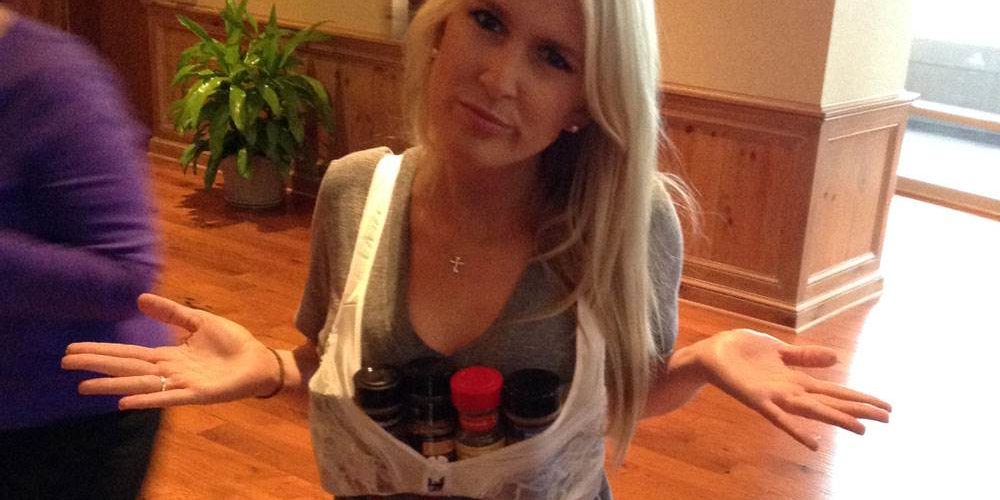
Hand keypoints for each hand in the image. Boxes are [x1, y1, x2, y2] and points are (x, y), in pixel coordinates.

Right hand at [61, 293, 280, 409]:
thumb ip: (171, 313)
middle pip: (126, 367)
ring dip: (112, 385)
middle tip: (65, 362)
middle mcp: (169, 371)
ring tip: (84, 387)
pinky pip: (167, 398)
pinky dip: (146, 400)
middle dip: (97, 364)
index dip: (102, 350)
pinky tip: (124, 402)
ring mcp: (181, 384)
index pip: (128, 352)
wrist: (259, 360)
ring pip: (140, 384)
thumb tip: (140, 298)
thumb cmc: (232, 343)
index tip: (74, 349)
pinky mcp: (196, 394)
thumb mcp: (199, 321)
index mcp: (169, 355)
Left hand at [698, 329, 890, 449]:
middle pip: (830, 401)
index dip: (859, 397)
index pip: (834, 389)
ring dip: (835, 419)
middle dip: (858, 409)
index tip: (886, 405)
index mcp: (796, 378)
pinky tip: (814, 444)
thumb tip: (835, 358)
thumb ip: (804, 355)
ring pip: (812, 410)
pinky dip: (795, 431)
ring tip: (861, 429)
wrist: (710, 352)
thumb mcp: (778, 348)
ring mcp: (775, 396)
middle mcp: (790, 391)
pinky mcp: (757, 399)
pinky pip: (778, 419)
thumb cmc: (741, 350)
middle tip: (888, 418)